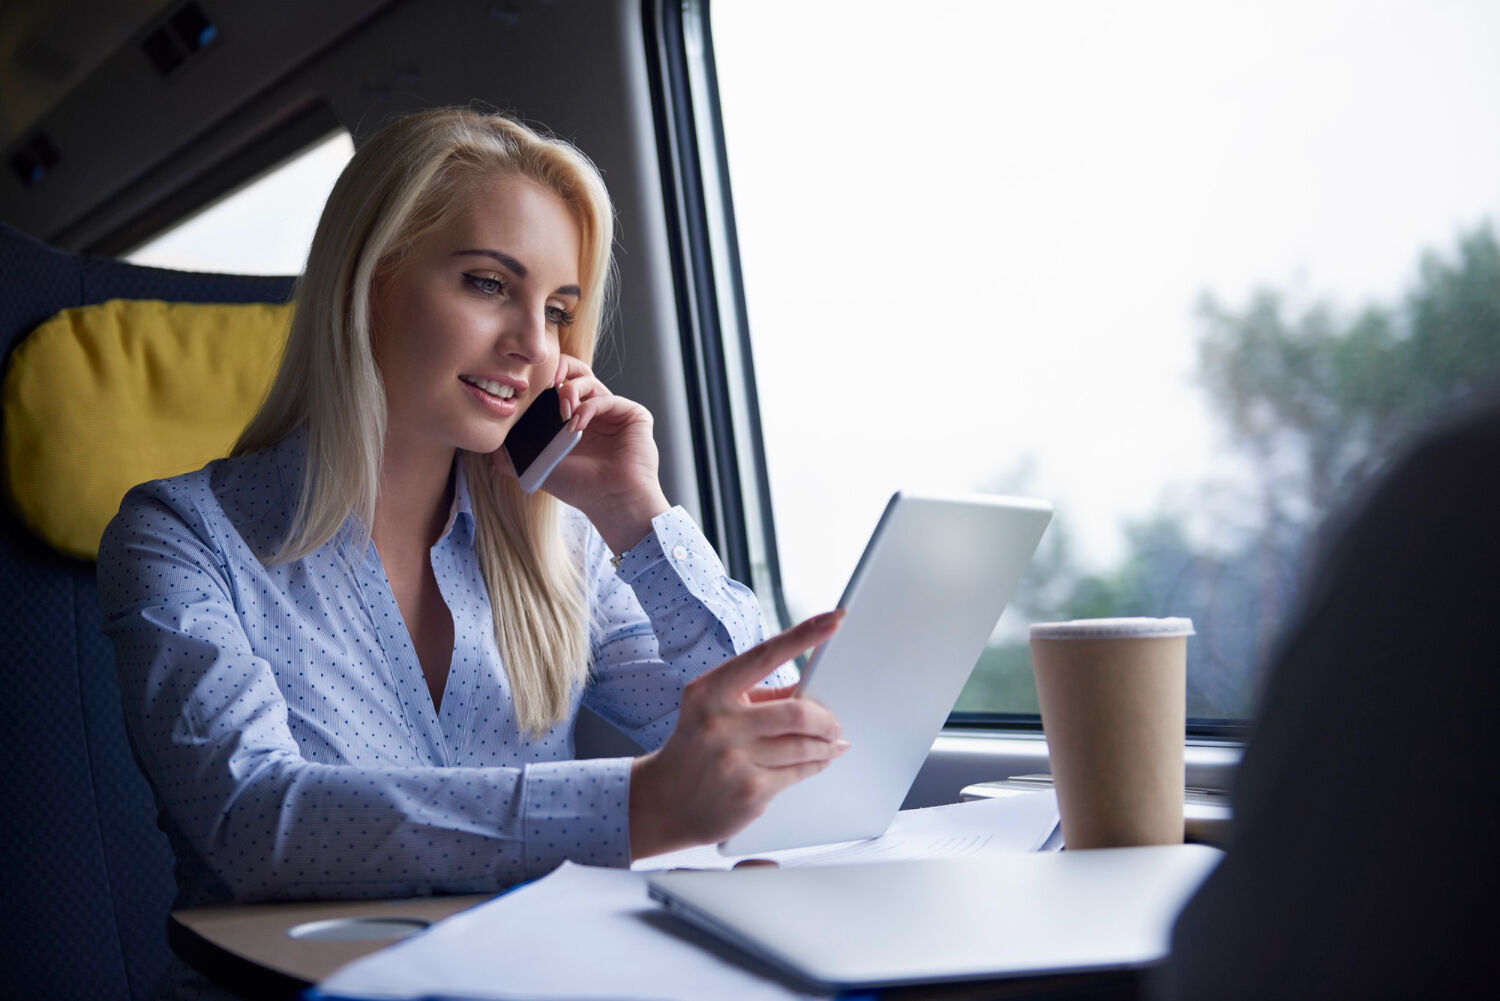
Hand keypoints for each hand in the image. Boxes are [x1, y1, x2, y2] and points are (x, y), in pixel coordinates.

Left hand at [491, 354, 668, 553]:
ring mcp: (616, 413)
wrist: (611, 501)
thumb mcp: (542, 468)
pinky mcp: (634, 415)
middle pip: (578, 372)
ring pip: (591, 381)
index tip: (529, 388)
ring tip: (562, 411)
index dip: (545, 382)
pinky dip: (589, 407)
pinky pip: (607, 399)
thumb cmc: (581, 488)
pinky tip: (577, 424)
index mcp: (576, 420)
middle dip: (560, 369)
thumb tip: (493, 450)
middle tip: (546, 381)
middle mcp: (596, 412)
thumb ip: (516, 457)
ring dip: (571, 391)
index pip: (560, 386)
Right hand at [628, 611, 849, 859]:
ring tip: (831, 742)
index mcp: (709, 691)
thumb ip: (760, 696)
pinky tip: (821, 759)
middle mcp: (720, 723)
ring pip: (804, 745)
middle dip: (826, 719)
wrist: (663, 802)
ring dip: (827, 744)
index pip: (766, 655)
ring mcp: (734, 760)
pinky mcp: (750, 791)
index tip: (834, 619)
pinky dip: (818, 763)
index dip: (804, 635)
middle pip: (798, 712)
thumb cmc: (696, 747)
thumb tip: (810, 687)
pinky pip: (800, 772)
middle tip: (835, 723)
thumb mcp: (714, 709)